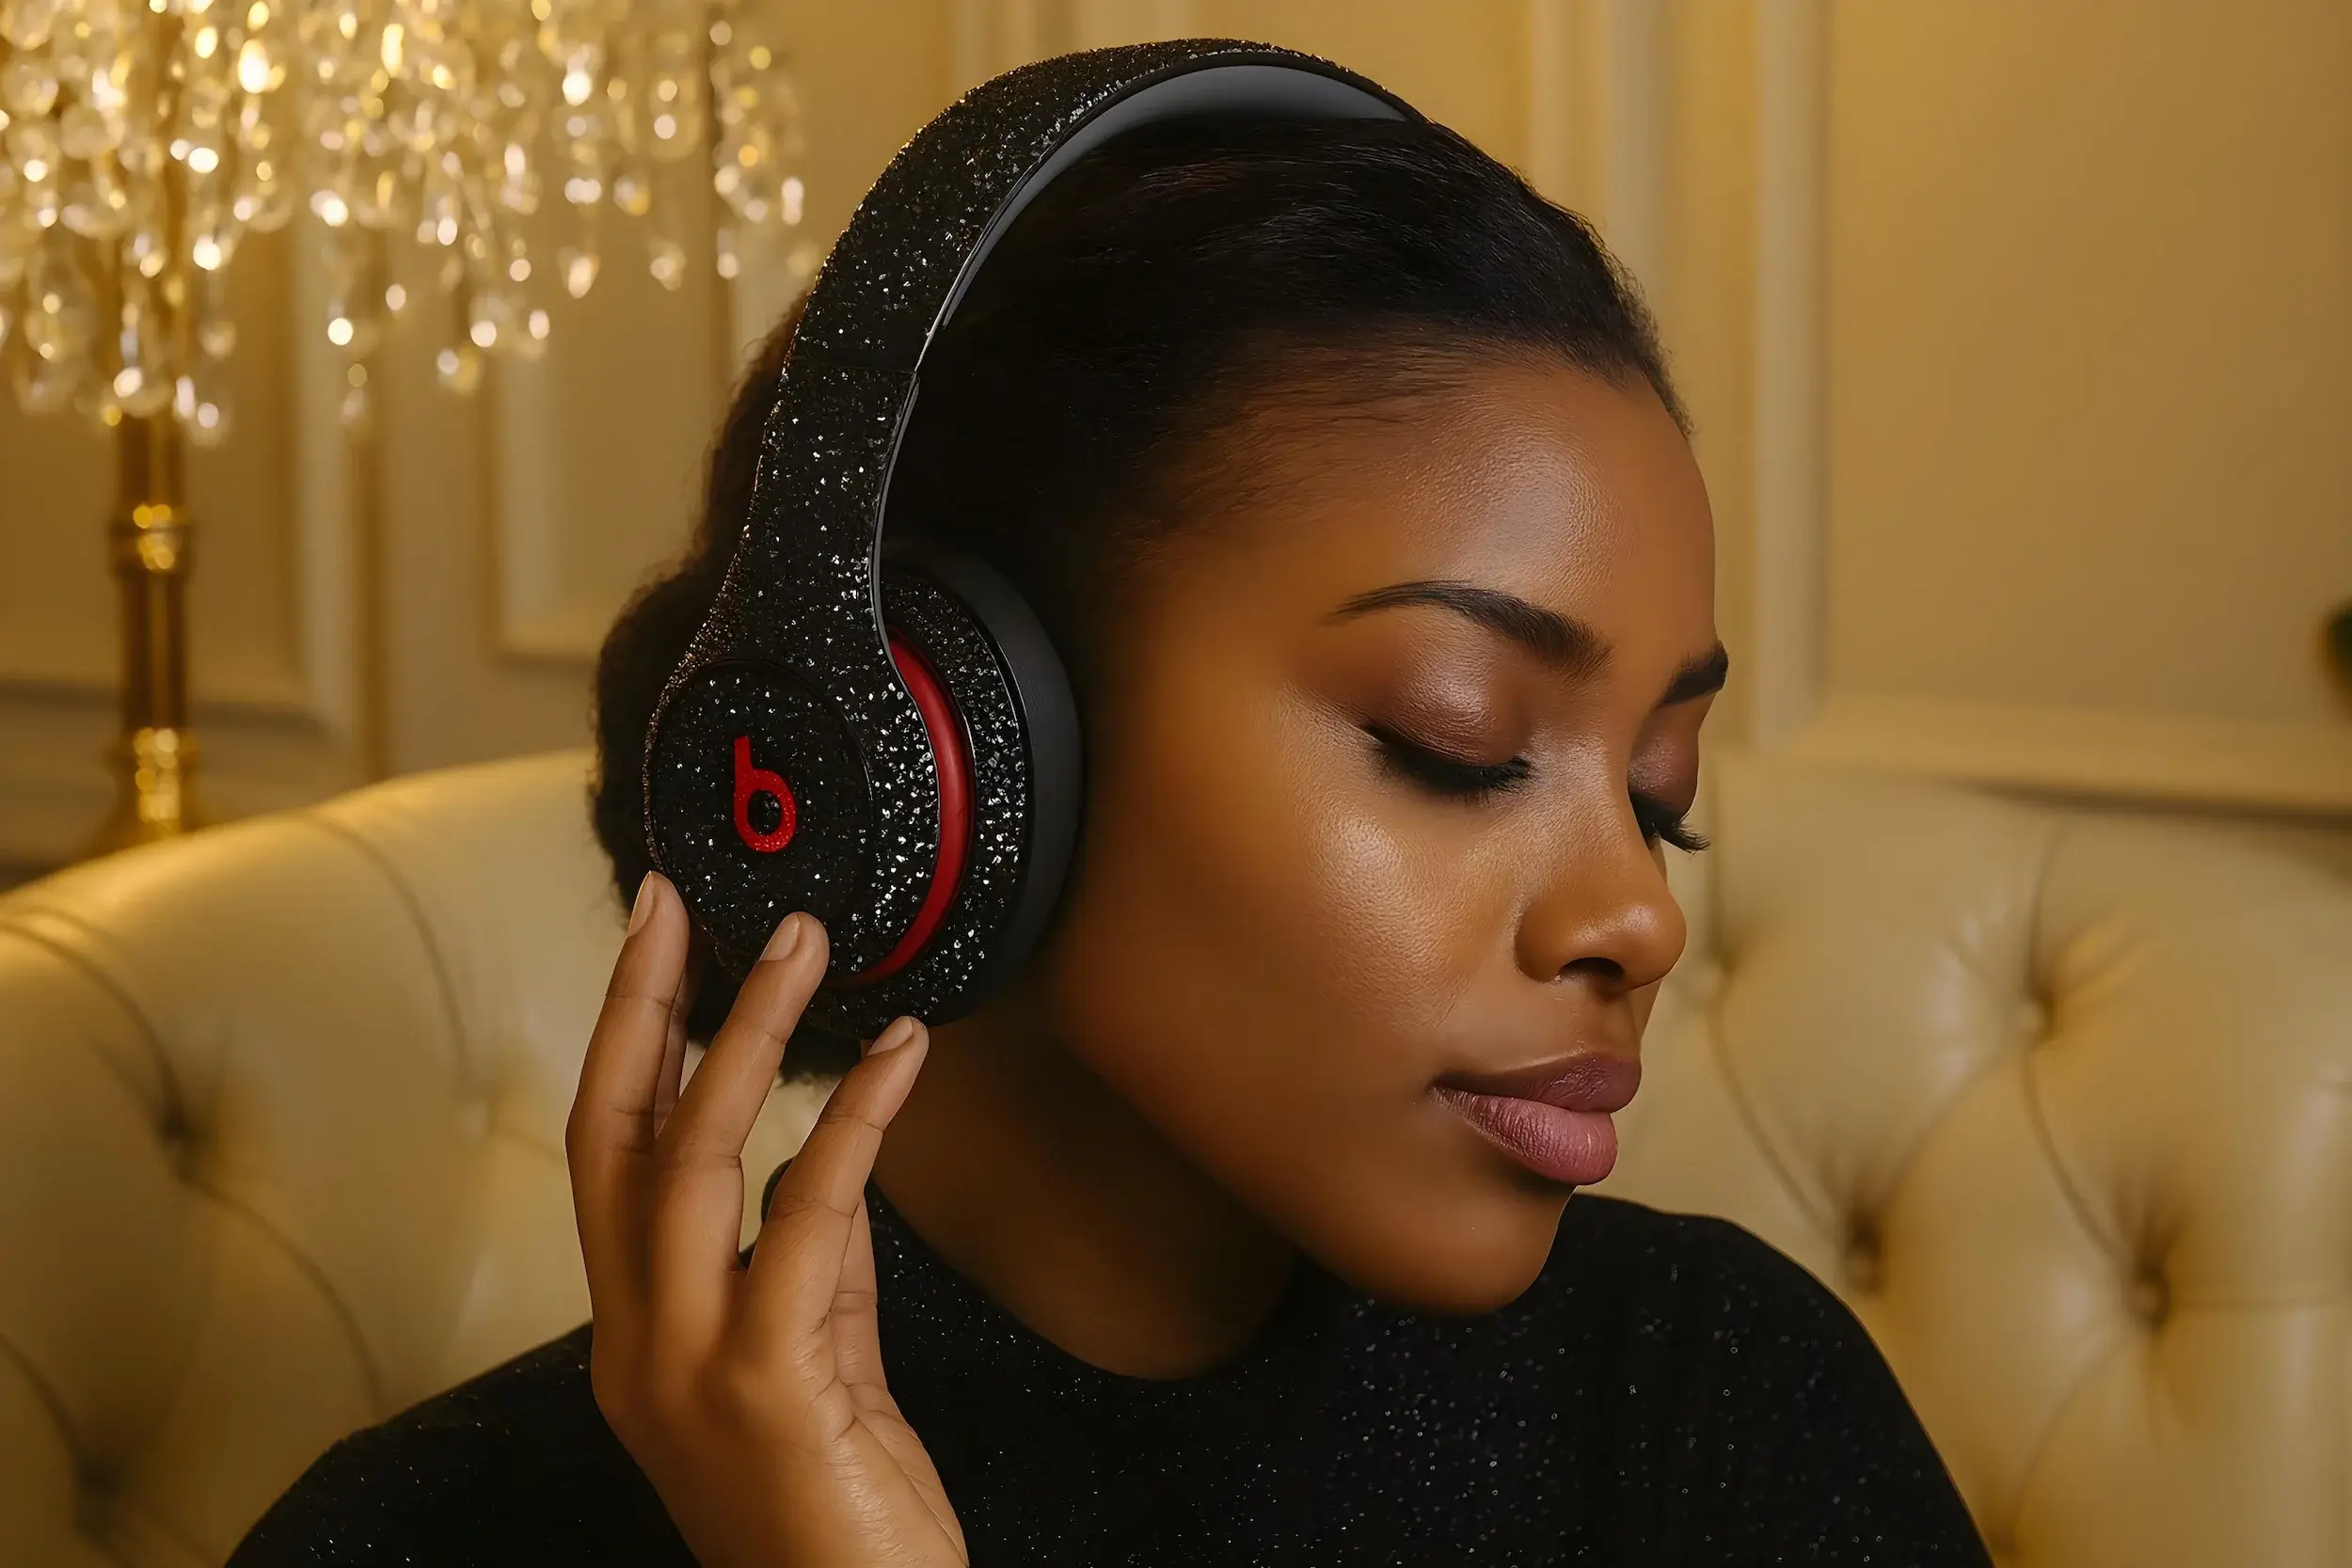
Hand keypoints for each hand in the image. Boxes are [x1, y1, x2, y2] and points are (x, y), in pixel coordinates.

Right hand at [566, 871, 966, 1567]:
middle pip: (615, 1139)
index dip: (627, 1044)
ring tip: (801, 944)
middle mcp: (636, 1346)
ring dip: (747, 1034)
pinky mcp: (765, 1384)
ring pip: (692, 1161)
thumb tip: (822, 1156)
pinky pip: (806, 1219)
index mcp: (636, 1339)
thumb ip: (812, 1268)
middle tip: (682, 904)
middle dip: (643, 1008)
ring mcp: (687, 1368)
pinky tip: (897, 1058)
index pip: (611, 1161)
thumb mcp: (818, 1368)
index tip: (655, 948)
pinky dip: (852, 1123)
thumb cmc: (838, 1520)